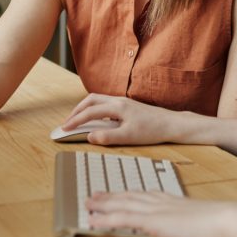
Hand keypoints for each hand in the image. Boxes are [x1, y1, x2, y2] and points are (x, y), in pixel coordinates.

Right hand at [61, 94, 179, 144]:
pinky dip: (95, 109)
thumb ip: (107, 137)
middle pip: (90, 100)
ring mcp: (123, 102)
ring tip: (78, 120)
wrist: (171, 124)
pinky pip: (105, 103)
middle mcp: (118, 101)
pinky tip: (96, 120)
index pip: (90, 112)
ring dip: (85, 108)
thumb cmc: (152, 130)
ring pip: (98, 100)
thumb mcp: (129, 137)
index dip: (75, 120)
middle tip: (67, 123)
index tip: (64, 129)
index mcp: (117, 107)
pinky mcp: (127, 105)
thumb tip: (89, 136)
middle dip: (76, 111)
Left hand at [87, 191, 233, 236]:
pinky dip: (105, 219)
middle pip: (130, 196)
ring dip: (103, 204)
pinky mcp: (153, 222)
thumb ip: (194, 222)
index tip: (119, 193)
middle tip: (95, 195)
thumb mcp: (204, 221)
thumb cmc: (222, 225)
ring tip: (88, 204)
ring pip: (122, 205)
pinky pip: (123, 219)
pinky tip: (94, 221)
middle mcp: (161, 202)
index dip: (129, 194)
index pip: (145, 195)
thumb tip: (196, 227)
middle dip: (111, 196)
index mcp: (174, 201)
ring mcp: (156, 211)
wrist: (227, 220)